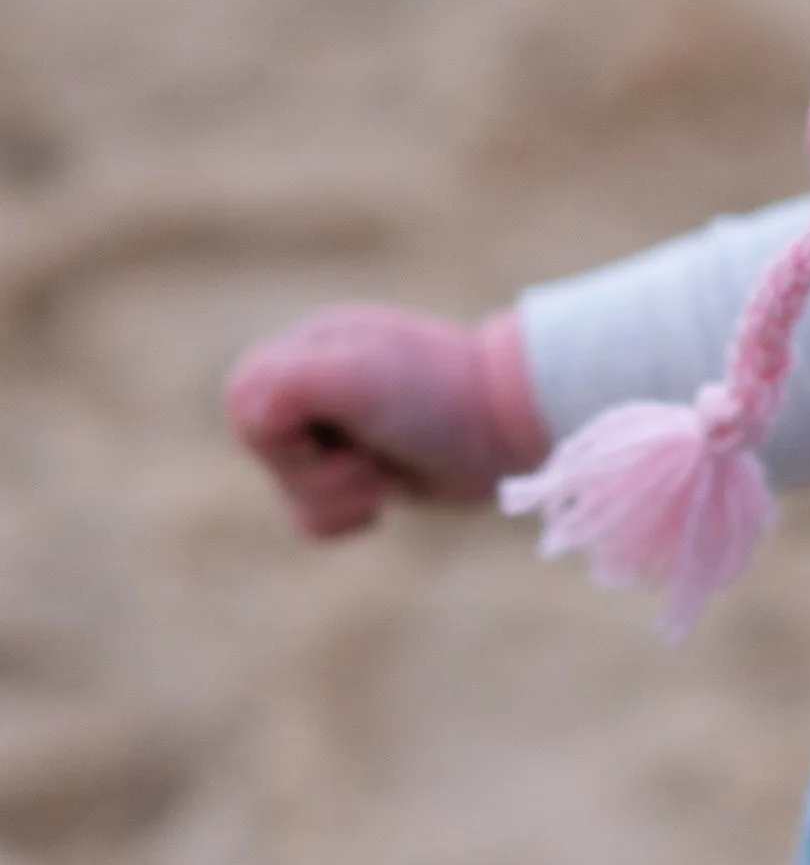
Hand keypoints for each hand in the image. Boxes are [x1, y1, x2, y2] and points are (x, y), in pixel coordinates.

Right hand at [225, 304, 548, 537]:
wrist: (510, 423)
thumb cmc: (437, 394)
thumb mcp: (358, 376)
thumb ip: (289, 383)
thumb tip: (249, 412)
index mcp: (304, 348)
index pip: (244, 407)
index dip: (287, 440)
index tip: (341, 429)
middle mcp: (314, 382)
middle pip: (270, 460)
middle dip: (323, 475)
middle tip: (376, 453)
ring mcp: (338, 427)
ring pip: (293, 495)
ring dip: (343, 497)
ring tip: (390, 471)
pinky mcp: (362, 467)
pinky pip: (318, 517)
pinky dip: (350, 515)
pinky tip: (392, 490)